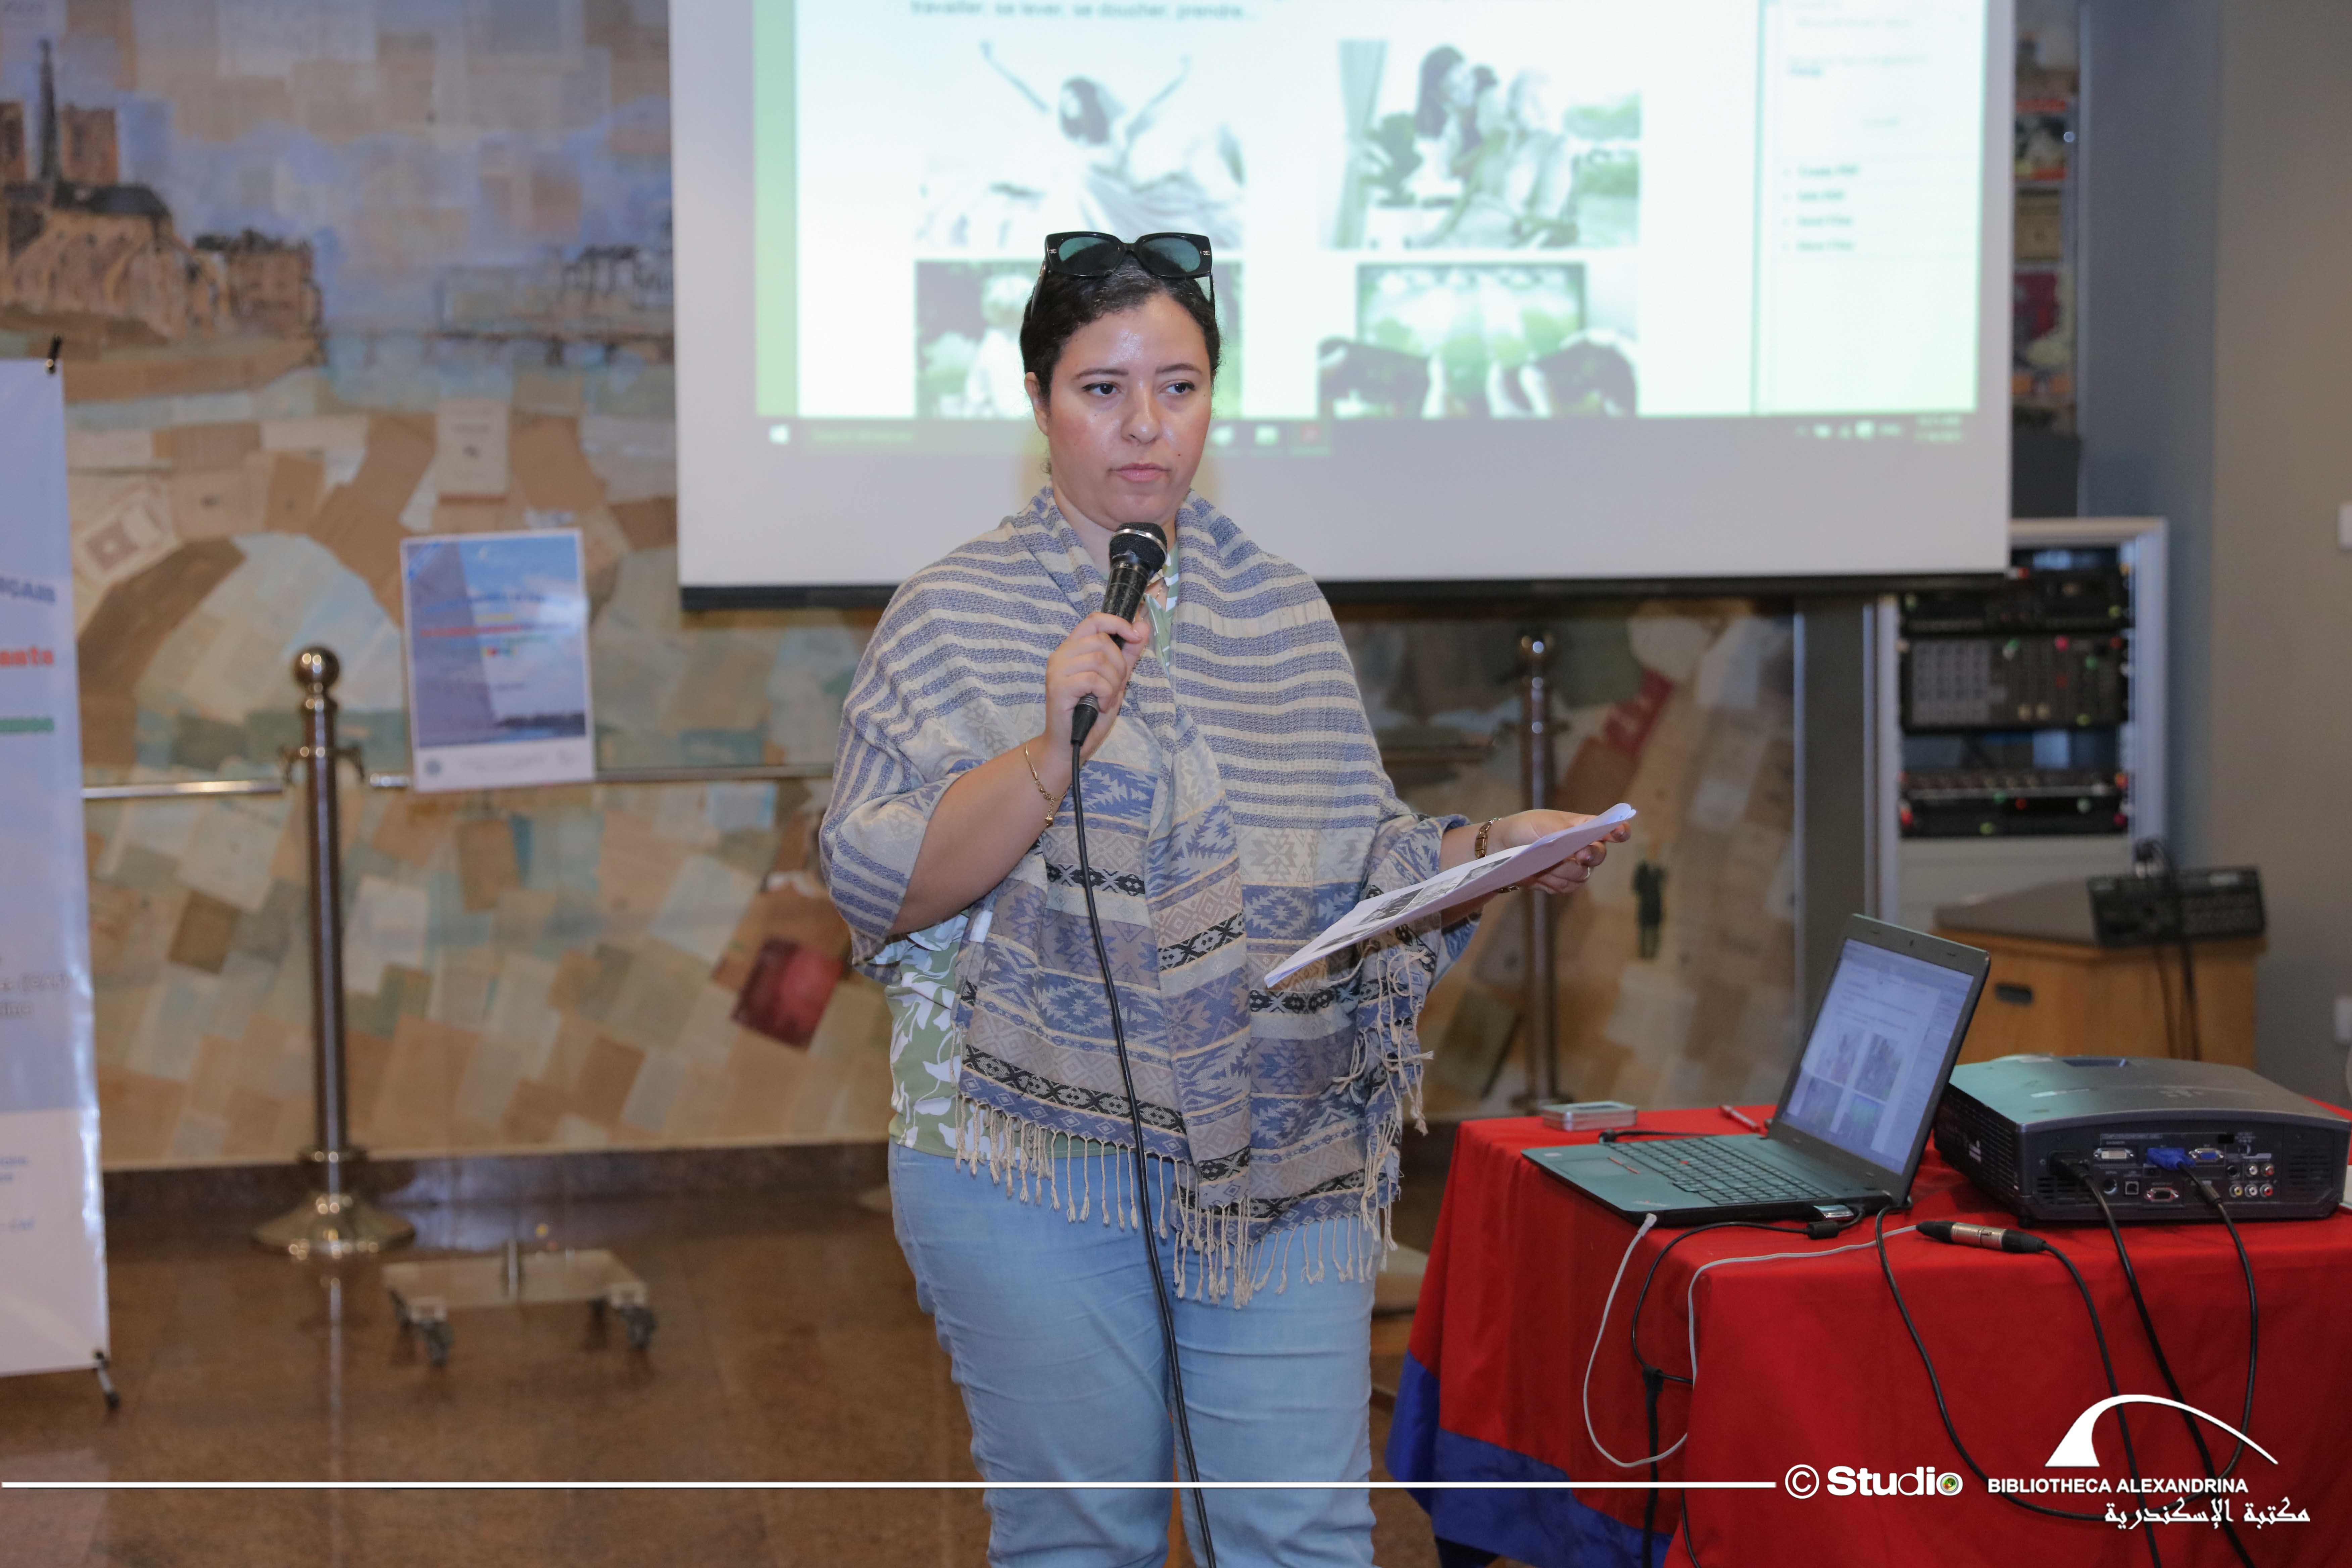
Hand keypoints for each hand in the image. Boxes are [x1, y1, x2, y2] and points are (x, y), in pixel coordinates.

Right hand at [1043, 609, 1149, 761]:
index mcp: (1072, 649)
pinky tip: (1101, 706)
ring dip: (1113, 682)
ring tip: (1107, 699)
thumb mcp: (1116, 679)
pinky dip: (1105, 694)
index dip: (1117, 623)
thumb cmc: (1092, 712)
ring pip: (1098, 659)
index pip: (1094, 620)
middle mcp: (1061, 655)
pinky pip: (1093, 679)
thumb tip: (1143, 626)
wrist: (1071, 744)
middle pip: (1101, 640)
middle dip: (1119, 664)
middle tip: (1116, 687)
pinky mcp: (1057, 687)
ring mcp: (1056, 670)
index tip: (1136, 636)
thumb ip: (1128, 654)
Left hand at [1494, 810, 1629, 895]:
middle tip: (1579, 854)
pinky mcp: (1562, 883)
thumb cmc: (1525, 828)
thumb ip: (1564, 831)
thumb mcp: (1543, 824)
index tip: (1619, 832)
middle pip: (1598, 856)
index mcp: (1583, 827)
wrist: (1502, 848)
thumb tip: (1580, 842)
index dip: (1619, 830)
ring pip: (1581, 875)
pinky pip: (1566, 887)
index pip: (1609, 829)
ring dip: (1561, 869)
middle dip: (1590, 855)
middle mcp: (1583, 848)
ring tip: (1542, 862)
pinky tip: (1538, 874)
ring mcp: (1574, 867)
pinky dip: (1551, 881)